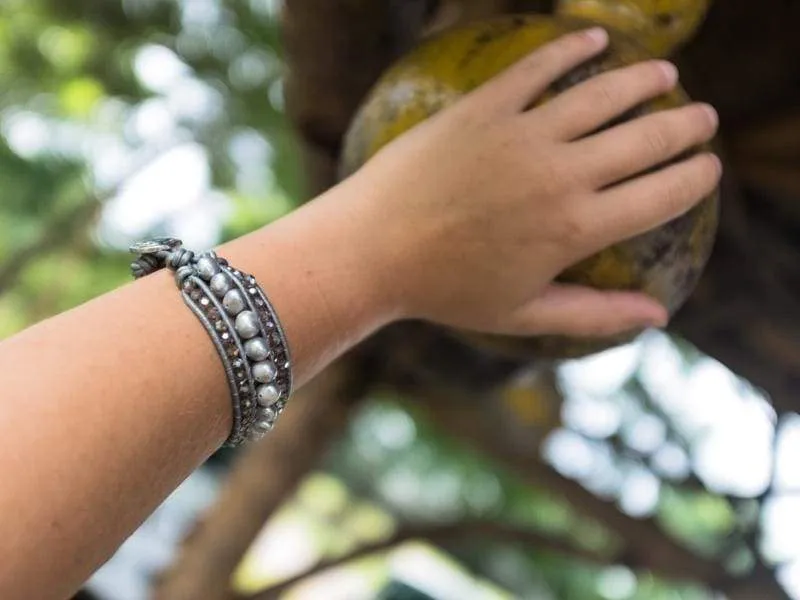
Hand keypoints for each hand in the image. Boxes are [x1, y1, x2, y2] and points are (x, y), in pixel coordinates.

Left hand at [345, 27, 720, 337]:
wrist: (371, 251)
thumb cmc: (445, 291)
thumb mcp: (523, 312)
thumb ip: (594, 312)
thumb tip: (659, 316)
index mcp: (575, 229)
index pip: (663, 196)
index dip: (696, 178)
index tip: (710, 167)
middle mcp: (560, 176)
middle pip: (646, 139)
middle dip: (686, 126)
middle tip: (703, 116)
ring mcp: (521, 136)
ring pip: (604, 95)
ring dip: (645, 81)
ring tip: (666, 74)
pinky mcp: (483, 109)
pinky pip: (538, 68)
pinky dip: (573, 48)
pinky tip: (596, 39)